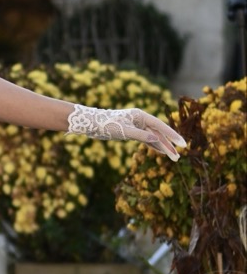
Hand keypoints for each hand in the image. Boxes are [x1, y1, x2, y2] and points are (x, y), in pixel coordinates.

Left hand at [66, 104, 185, 161]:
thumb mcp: (124, 131)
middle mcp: (140, 119)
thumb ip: (140, 136)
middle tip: (178, 157)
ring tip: (174, 158)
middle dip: (169, 145)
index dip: (172, 135)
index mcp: (140, 115)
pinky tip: (161, 152)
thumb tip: (156, 140)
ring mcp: (136, 126)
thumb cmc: (107, 124)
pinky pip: (146, 140)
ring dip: (162, 147)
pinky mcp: (131, 132)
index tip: (182, 144)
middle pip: (158, 133)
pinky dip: (154, 146)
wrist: (92, 124)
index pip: (160, 126)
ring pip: (153, 138)